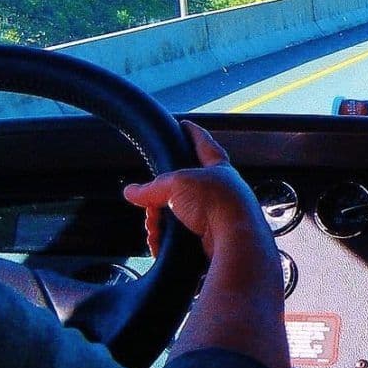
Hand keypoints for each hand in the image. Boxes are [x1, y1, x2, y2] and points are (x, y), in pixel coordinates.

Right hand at [123, 121, 265, 258]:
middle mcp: (219, 190)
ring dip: (160, 221)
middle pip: (181, 187)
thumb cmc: (218, 203)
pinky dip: (166, 240)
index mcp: (218, 168)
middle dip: (160, 197)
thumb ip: (152, 188)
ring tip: (155, 226)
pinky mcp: (208, 239)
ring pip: (177, 214)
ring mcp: (214, 215)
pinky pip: (179, 237)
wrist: (234, 240)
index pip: (204, 143)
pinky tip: (159, 242)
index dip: (193, 133)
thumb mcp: (177, 185)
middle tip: (150, 203)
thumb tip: (132, 192)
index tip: (185, 125)